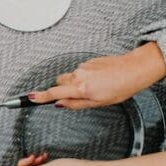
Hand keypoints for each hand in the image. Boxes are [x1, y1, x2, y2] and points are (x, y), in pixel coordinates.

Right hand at [28, 42, 165, 108]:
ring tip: (96, 87)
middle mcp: (79, 75)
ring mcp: (84, 66)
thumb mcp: (99, 103)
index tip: (30, 98)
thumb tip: (60, 104)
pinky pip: (81, 71)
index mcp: (81, 87)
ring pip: (71, 77)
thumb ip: (76, 104)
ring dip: (77, 83)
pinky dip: (86, 76)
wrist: (135, 69)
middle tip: (80, 95)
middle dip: (64, 89)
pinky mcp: (89, 61)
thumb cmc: (122, 87)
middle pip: (60, 82)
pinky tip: (100, 79)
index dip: (40, 96)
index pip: (54, 92)